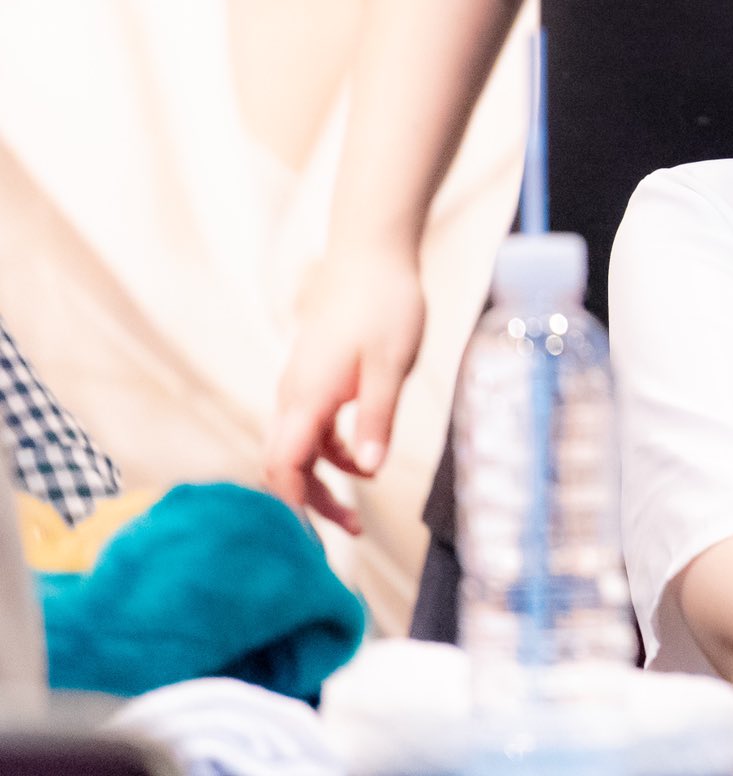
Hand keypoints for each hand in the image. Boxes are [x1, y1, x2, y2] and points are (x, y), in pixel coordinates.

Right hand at [264, 246, 427, 532]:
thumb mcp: (390, 365)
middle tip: (347, 532)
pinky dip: (330, 453)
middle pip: (283, 464)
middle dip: (308, 503)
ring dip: (321, 482)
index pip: (284, 466)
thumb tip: (370, 471)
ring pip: (295, 449)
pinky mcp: (315, 379)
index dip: (296, 505)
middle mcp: (293, 395)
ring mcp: (301, 386)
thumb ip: (376, 418)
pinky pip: (310, 429)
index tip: (320, 537)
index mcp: (307, 396)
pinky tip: (364, 459)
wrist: (371, 255)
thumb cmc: (384, 305)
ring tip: (357, 514)